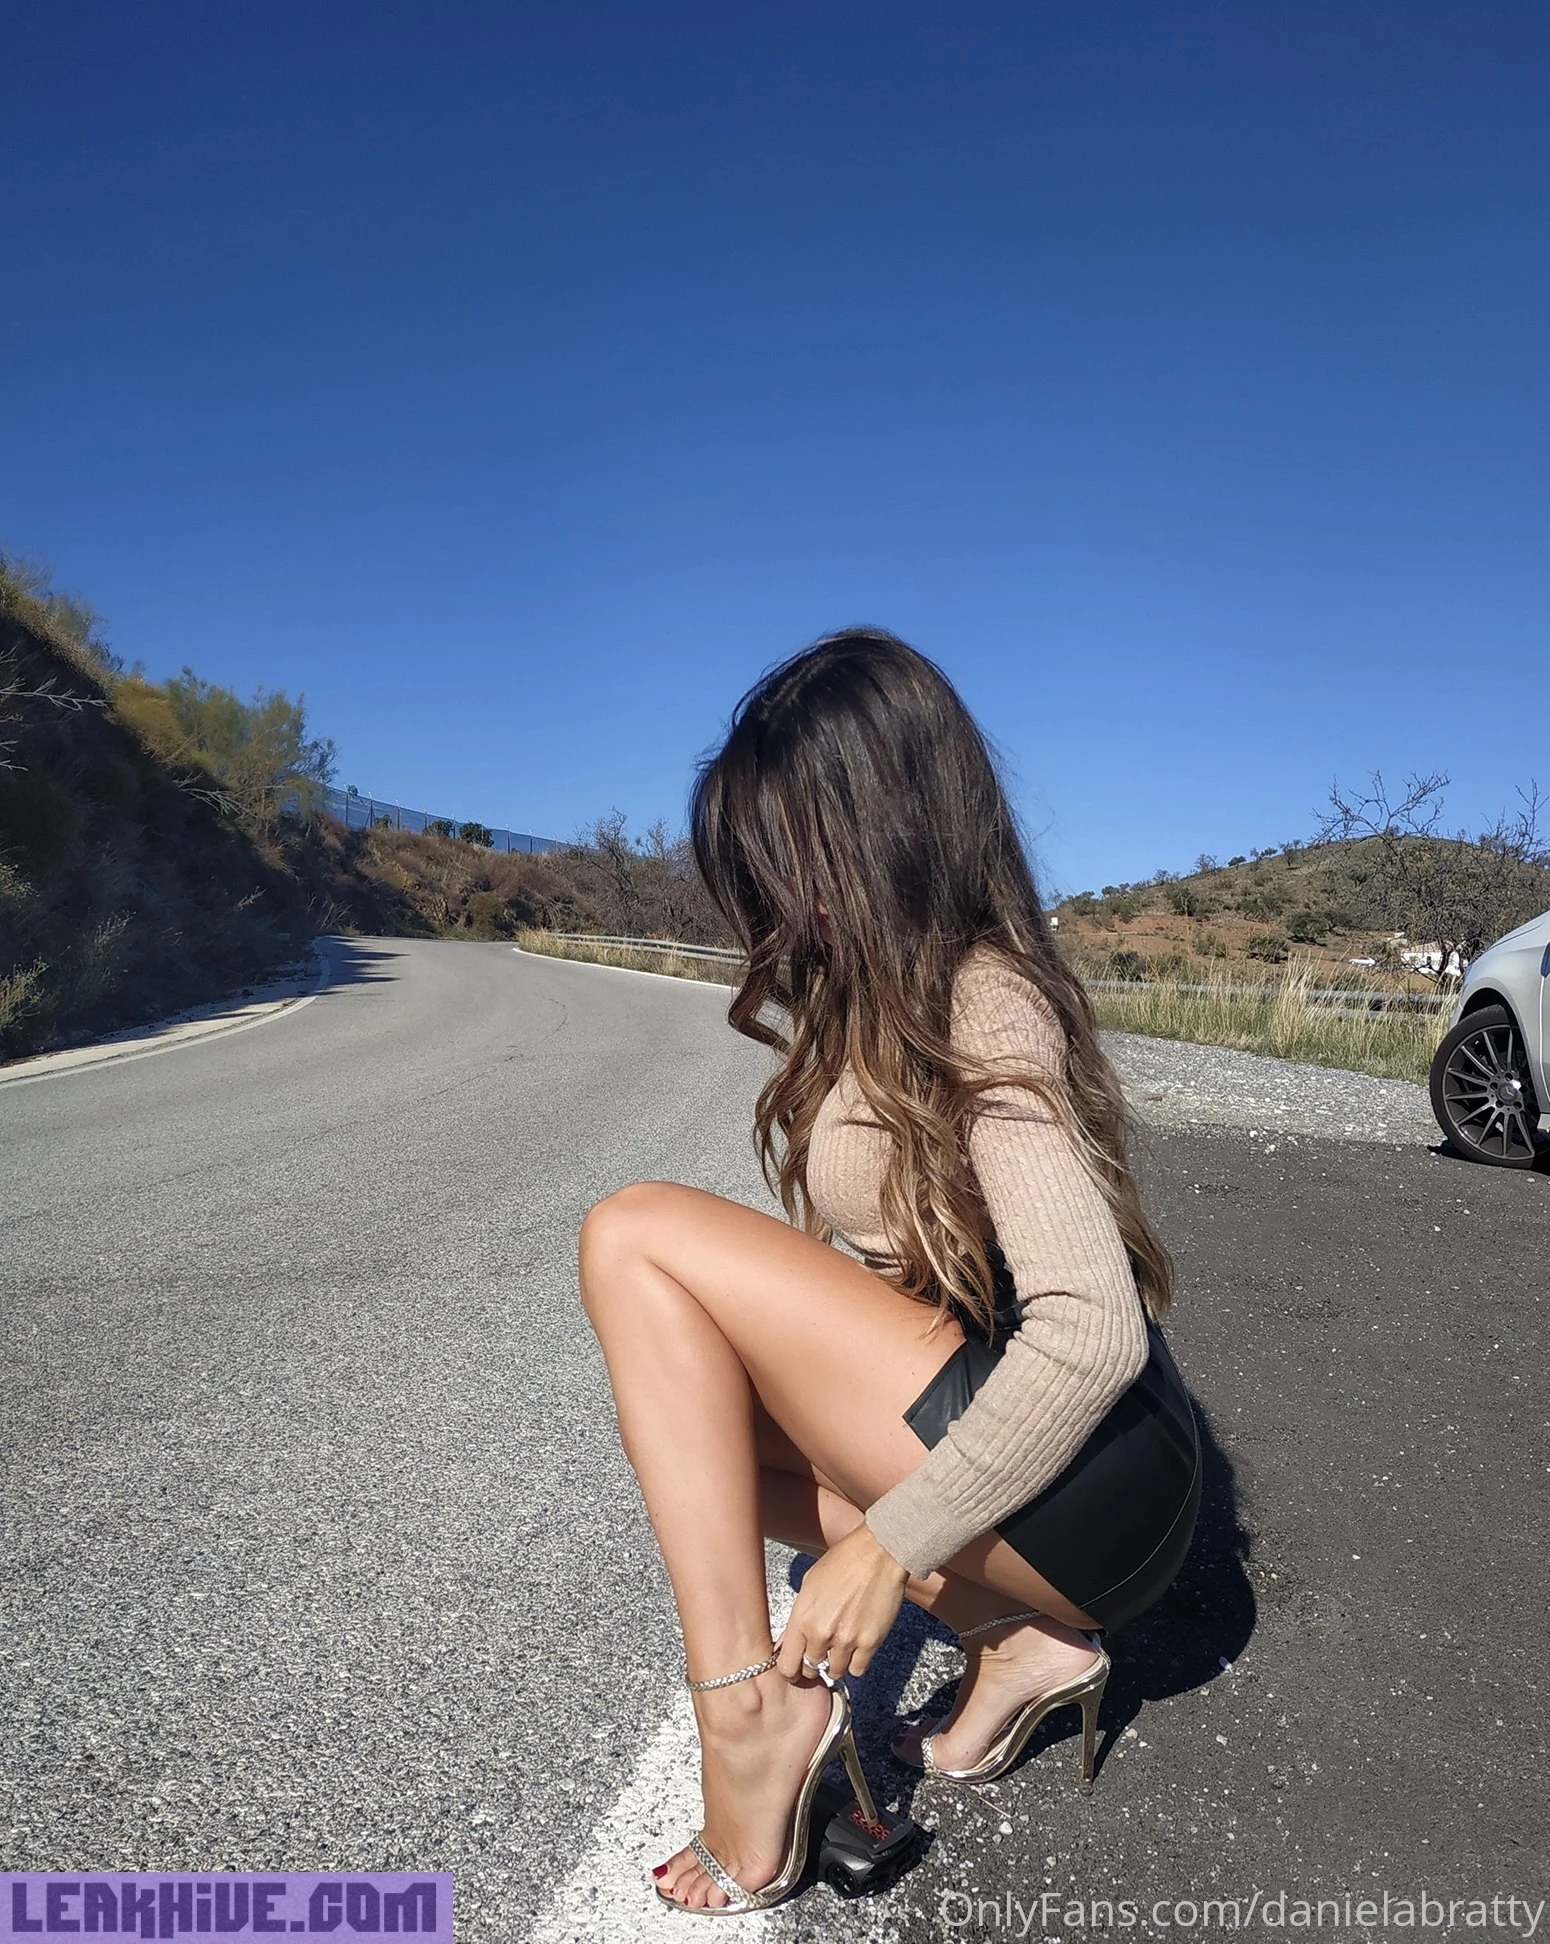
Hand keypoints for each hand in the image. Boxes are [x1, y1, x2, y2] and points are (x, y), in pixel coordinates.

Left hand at [775, 1522, 908, 1680]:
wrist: (877, 1553)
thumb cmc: (842, 1562)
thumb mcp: (809, 1585)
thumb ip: (797, 1618)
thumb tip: (786, 1643)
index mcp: (802, 1617)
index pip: (787, 1665)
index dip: (791, 1670)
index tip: (796, 1667)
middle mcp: (822, 1633)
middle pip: (810, 1670)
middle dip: (813, 1664)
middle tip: (821, 1651)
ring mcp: (847, 1640)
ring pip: (835, 1672)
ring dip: (836, 1663)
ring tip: (841, 1644)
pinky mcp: (870, 1643)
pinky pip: (858, 1670)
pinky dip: (856, 1662)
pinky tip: (856, 1646)